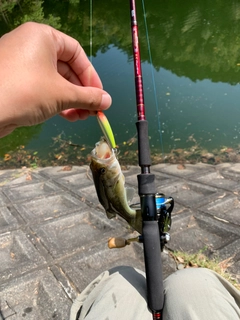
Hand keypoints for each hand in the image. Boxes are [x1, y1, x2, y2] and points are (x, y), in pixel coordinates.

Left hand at [0, 22, 111, 137]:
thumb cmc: (27, 92)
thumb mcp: (63, 94)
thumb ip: (88, 97)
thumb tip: (108, 101)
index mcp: (43, 37)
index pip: (77, 53)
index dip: (91, 76)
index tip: (99, 95)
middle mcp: (31, 46)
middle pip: (67, 69)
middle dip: (81, 93)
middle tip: (92, 111)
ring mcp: (22, 64)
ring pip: (55, 81)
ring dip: (71, 100)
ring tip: (81, 116)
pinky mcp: (16, 81)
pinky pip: (43, 88)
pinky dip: (57, 102)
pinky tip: (67, 116)